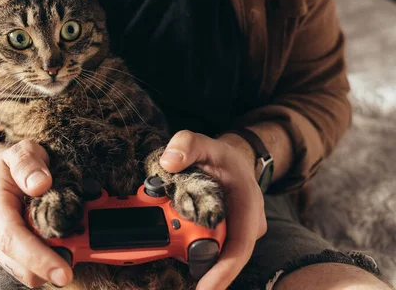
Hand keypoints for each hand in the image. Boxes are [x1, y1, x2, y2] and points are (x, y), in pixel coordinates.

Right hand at [0, 140, 72, 287]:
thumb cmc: (12, 165)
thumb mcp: (21, 151)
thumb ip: (28, 163)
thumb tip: (40, 184)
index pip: (12, 239)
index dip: (38, 258)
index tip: (64, 271)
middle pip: (20, 265)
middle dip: (51, 267)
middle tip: (81, 255)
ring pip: (27, 274)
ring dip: (51, 265)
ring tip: (73, 244)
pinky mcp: (9, 258)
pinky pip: (31, 271)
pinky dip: (49, 263)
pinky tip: (62, 246)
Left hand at [159, 130, 266, 289]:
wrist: (233, 162)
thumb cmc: (222, 157)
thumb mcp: (204, 143)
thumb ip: (187, 145)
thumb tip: (169, 162)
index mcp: (248, 206)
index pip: (239, 247)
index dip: (223, 272)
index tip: (206, 289)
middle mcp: (247, 226)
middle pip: (221, 253)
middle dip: (195, 255)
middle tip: (169, 244)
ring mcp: (238, 234)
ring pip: (212, 252)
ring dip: (189, 249)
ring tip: (170, 237)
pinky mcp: (226, 238)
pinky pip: (207, 248)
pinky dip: (189, 245)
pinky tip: (174, 240)